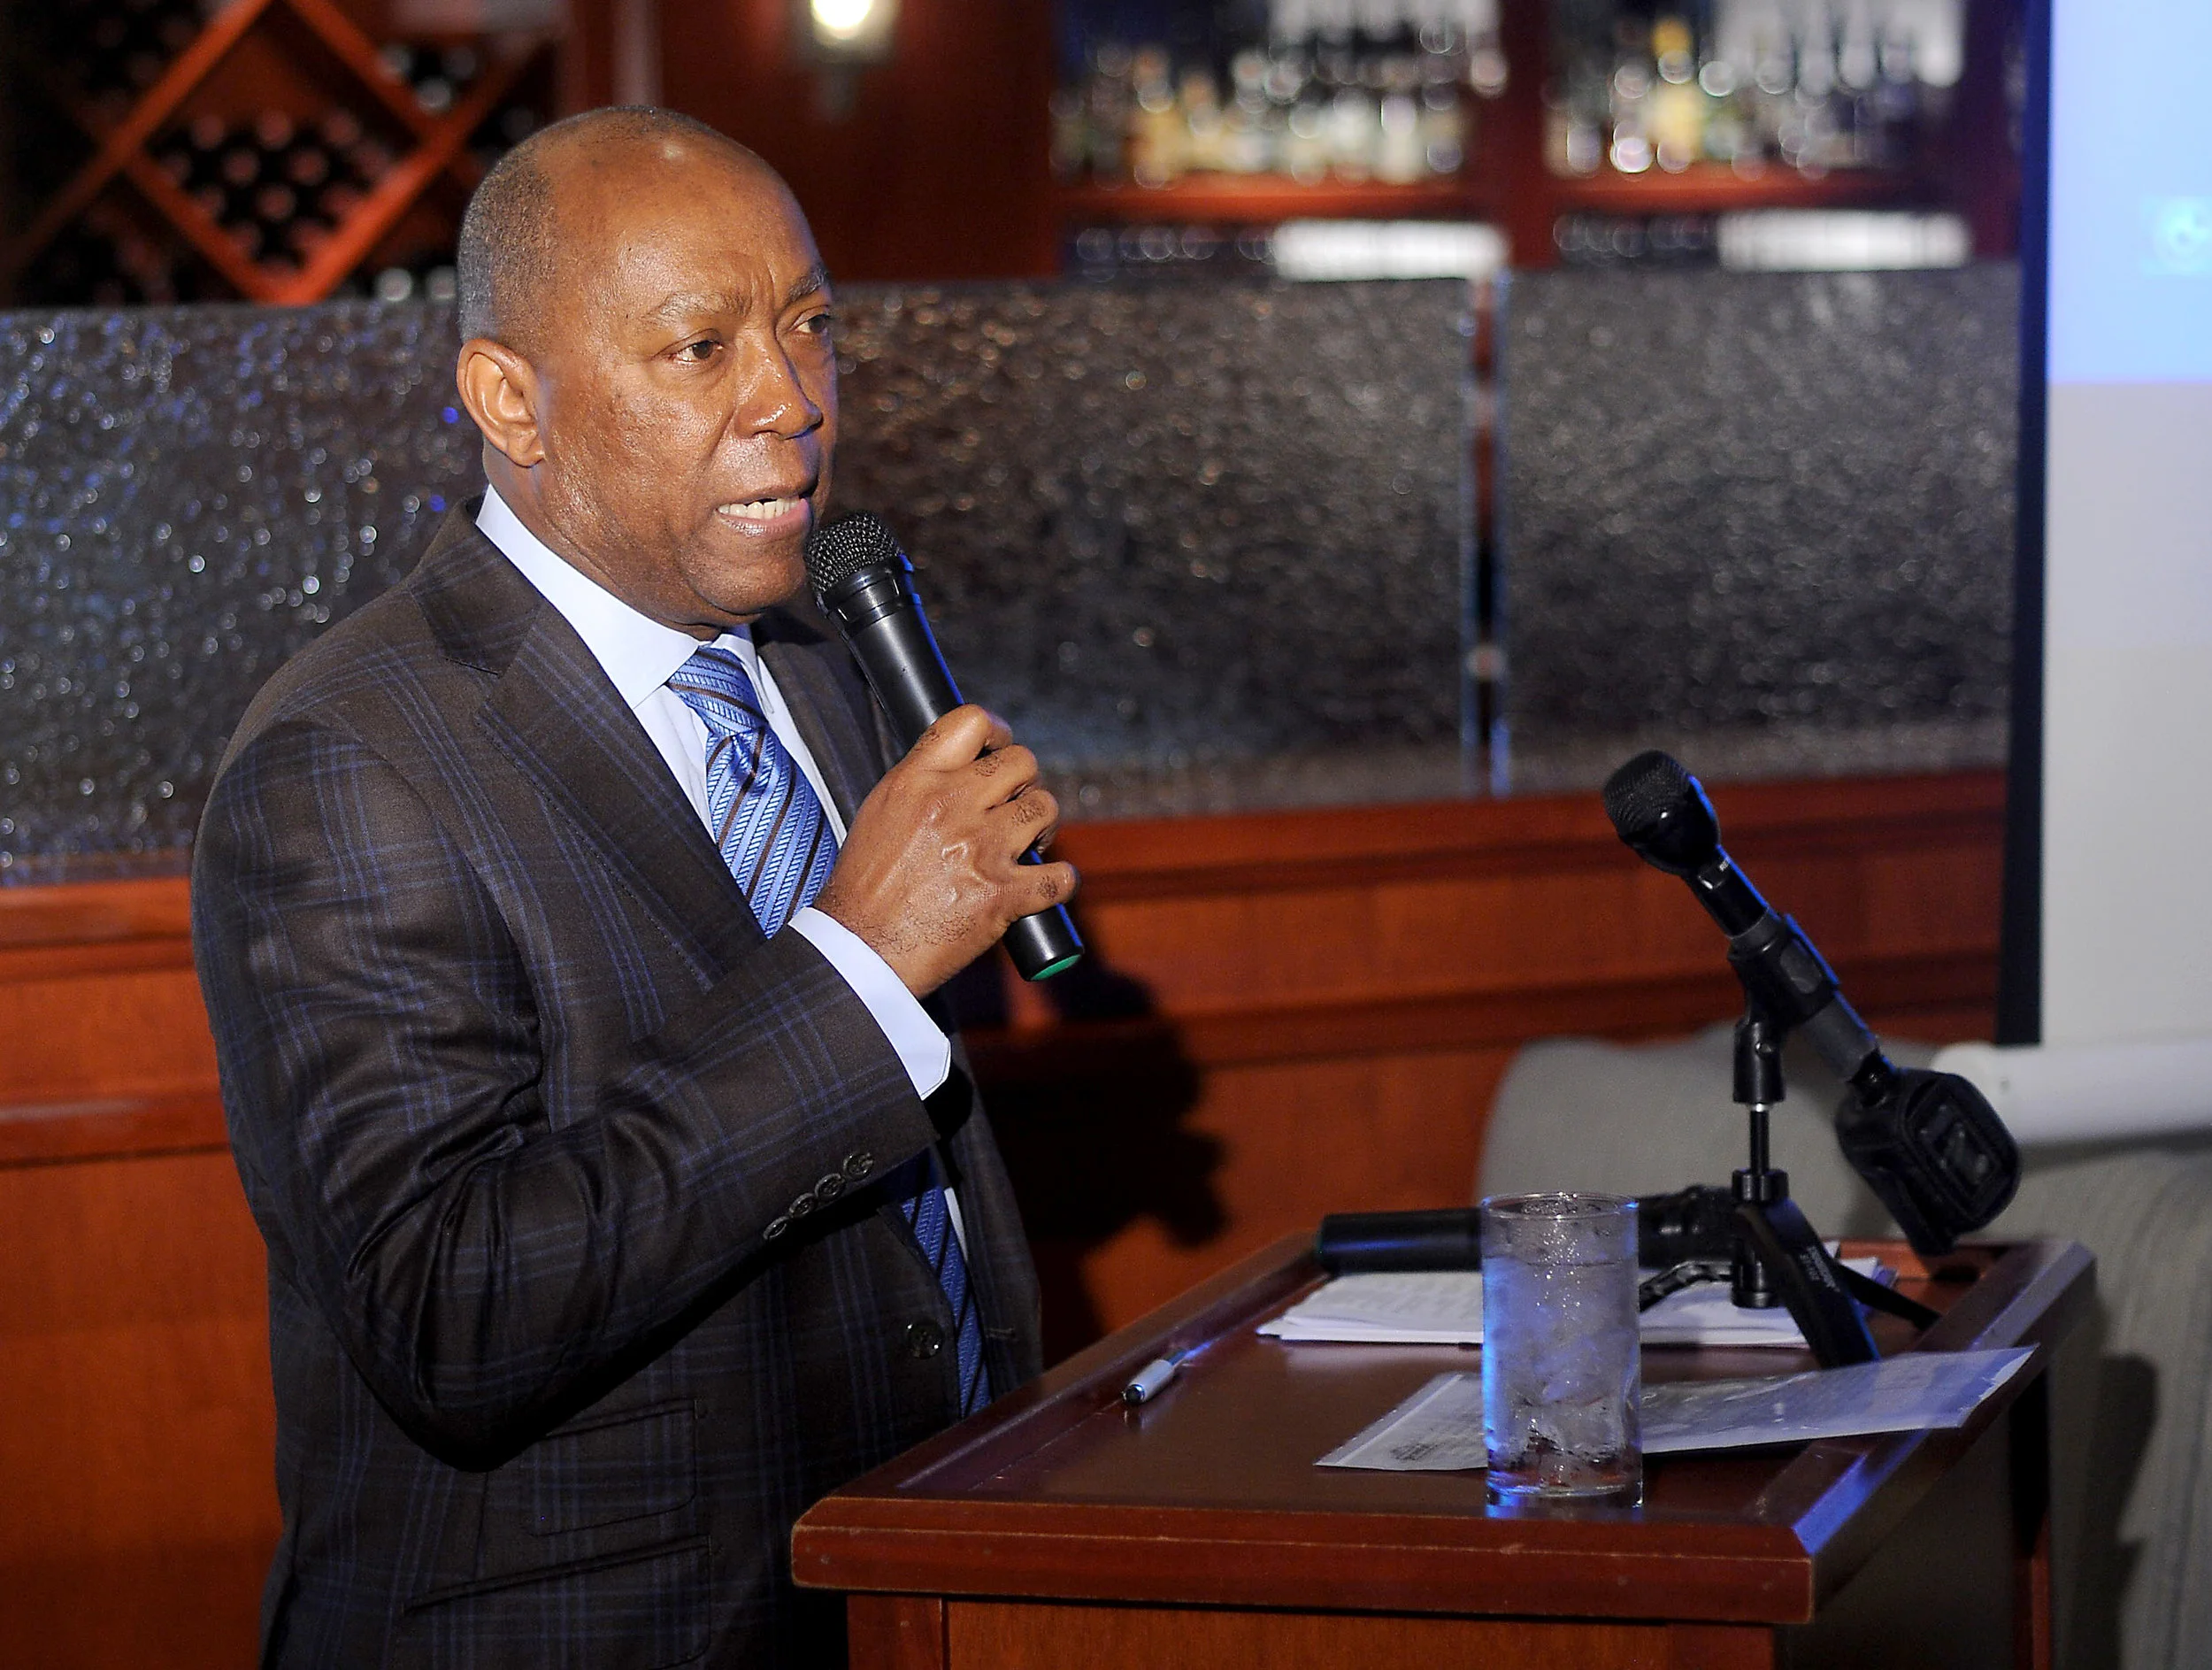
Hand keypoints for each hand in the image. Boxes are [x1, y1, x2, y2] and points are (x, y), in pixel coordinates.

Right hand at [813, 706, 1078, 995]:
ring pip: (1046, 808)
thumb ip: (921, 784)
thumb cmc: (865, 888)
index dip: (997, 731)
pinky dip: (1061, 881)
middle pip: (1022, 762)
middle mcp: (953, 806)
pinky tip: (1047, 884)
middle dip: (1025, 782)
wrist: (862, 948)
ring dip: (1044, 826)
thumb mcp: (880, 813)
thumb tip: (960, 769)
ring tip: (1028, 843)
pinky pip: (1061, 876)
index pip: (971, 721)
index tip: (1000, 748)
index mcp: (917, 781)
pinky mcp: (1005, 894)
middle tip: (1015, 805)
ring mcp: (983, 849)